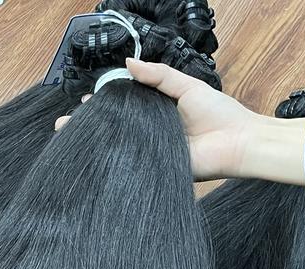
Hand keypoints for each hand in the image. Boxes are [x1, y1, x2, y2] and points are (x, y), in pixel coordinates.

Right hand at [56, 59, 304, 185]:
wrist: (238, 143)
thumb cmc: (219, 114)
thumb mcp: (185, 86)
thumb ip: (158, 76)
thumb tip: (129, 63)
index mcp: (157, 113)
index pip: (123, 109)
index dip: (102, 106)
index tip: (83, 103)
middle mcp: (151, 134)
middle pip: (115, 130)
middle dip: (89, 128)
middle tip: (65, 127)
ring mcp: (153, 153)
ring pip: (120, 148)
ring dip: (96, 146)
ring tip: (72, 142)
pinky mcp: (158, 169)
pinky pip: (135, 165)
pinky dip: (116, 162)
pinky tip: (97, 158)